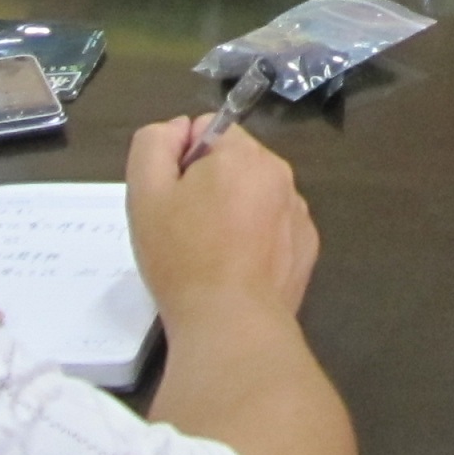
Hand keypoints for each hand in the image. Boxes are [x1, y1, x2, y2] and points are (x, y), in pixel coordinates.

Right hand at [126, 114, 319, 317]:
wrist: (231, 325)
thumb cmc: (183, 257)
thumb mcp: (145, 193)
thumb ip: (154, 144)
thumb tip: (179, 129)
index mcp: (245, 155)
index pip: (209, 130)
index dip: (183, 161)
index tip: (173, 198)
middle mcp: (281, 175)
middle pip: (235, 162)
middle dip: (210, 185)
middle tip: (186, 228)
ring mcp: (299, 212)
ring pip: (256, 195)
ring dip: (235, 211)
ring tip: (211, 253)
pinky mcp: (307, 246)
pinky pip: (275, 226)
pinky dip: (256, 239)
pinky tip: (237, 270)